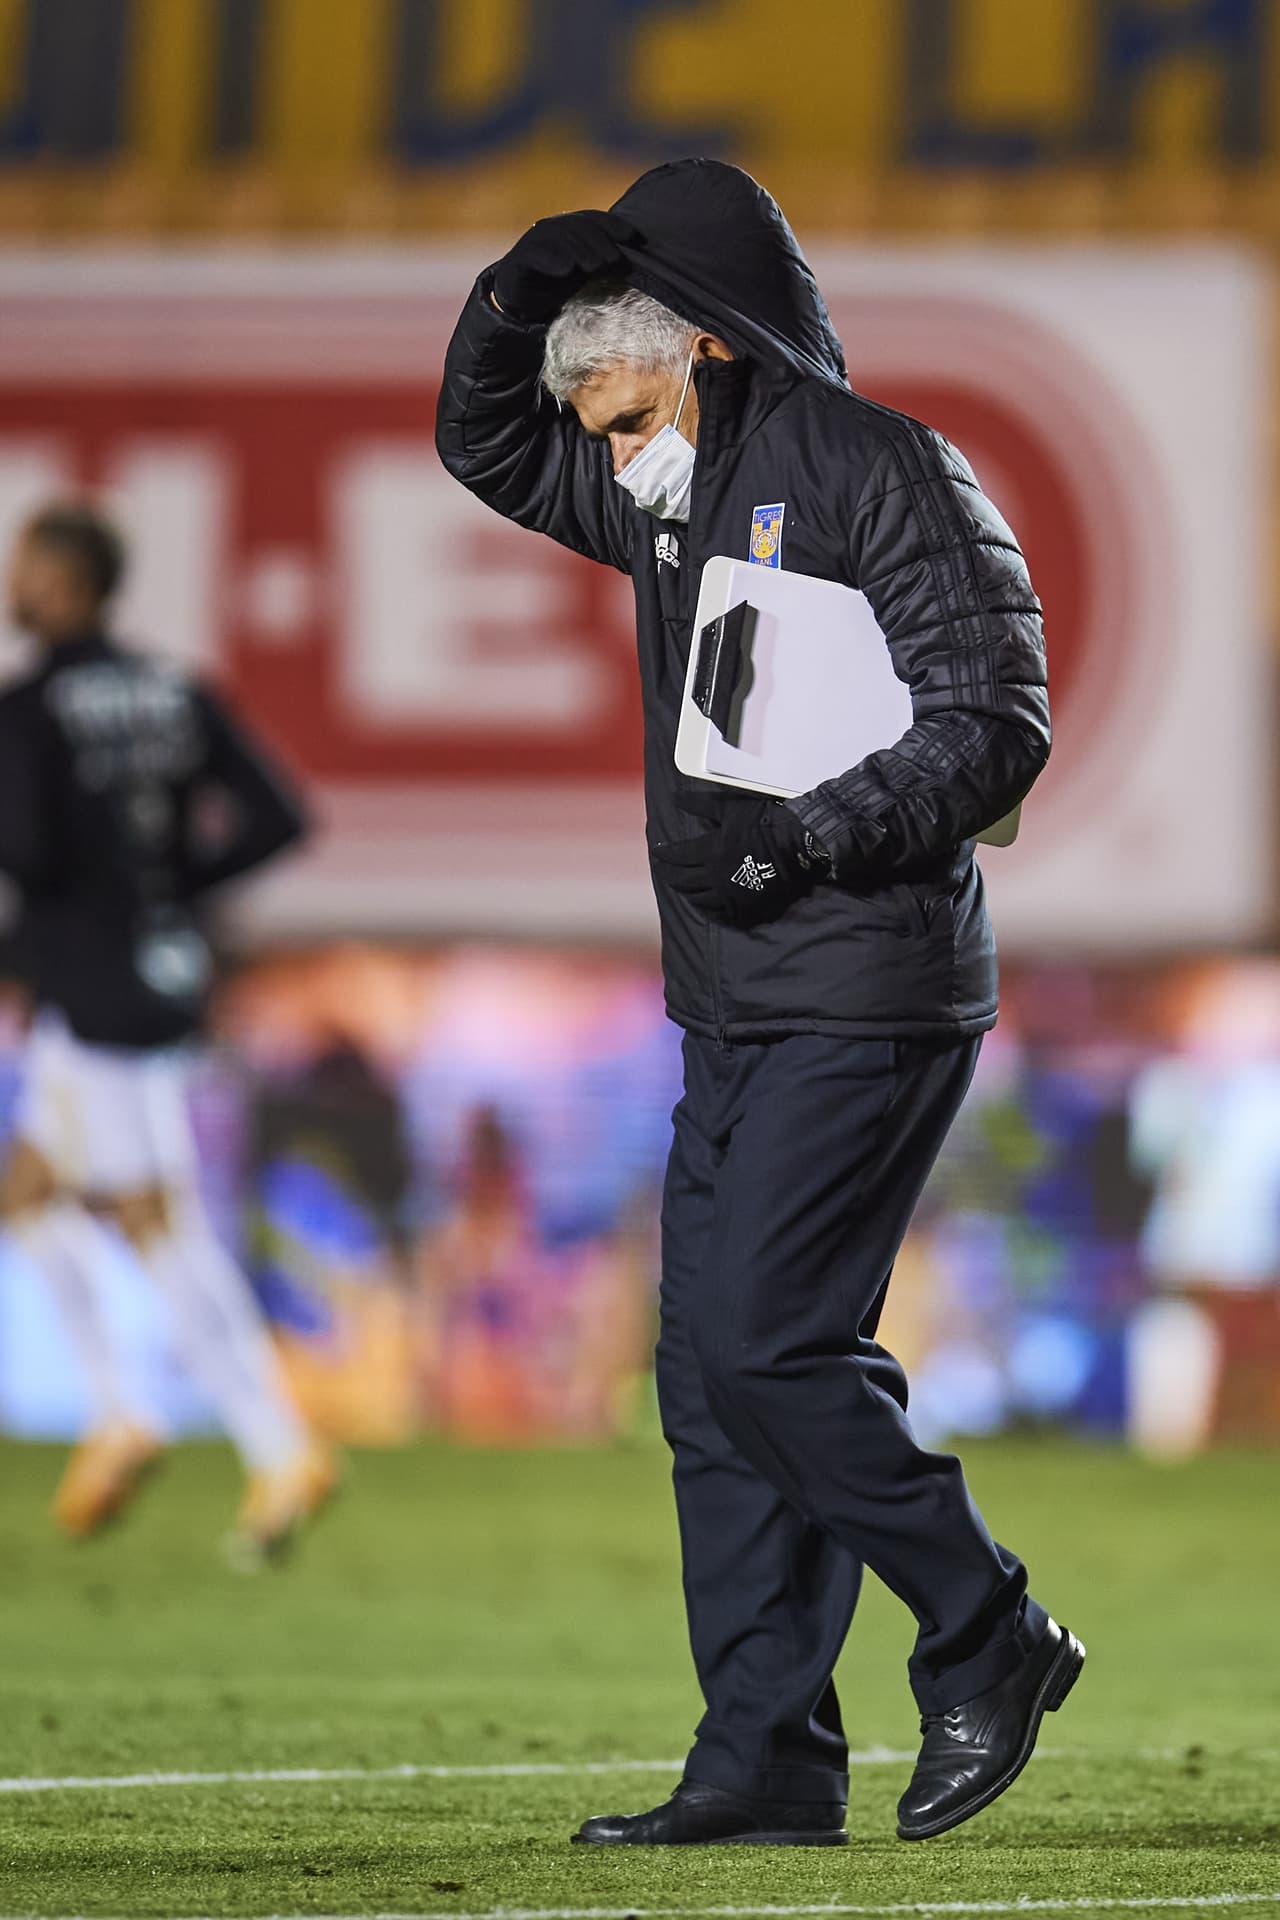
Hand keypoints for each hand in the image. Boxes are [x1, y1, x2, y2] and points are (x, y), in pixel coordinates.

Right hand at [491, 210, 640, 323]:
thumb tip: (635, 264)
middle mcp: (553, 229)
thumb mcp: (585, 274)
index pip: (595, 220)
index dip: (614, 226)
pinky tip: (565, 269)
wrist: (520, 302)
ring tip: (594, 267)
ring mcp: (535, 241)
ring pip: (559, 238)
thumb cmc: (558, 287)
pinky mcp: (520, 259)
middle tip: (614, 261)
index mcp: (571, 228)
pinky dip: (552, 260)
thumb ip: (604, 263)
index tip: (634, 238)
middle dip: (599, 243)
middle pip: (579, 228)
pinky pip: (536, 255)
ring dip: (579, 251)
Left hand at [652, 801, 829, 928]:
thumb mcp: (730, 808)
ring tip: (681, 885)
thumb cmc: (763, 821)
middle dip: (669, 874)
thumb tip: (674, 799)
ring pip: (697, 898)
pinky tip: (704, 904)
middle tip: (664, 869)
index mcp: (709, 851)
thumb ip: (700, 805)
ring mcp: (729, 895)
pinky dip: (706, 908)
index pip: (676, 856)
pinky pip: (719, 914)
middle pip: (681, 880)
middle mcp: (714, 877)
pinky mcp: (744, 907)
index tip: (657, 851)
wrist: (798, 844)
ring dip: (685, 891)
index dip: (664, 854)